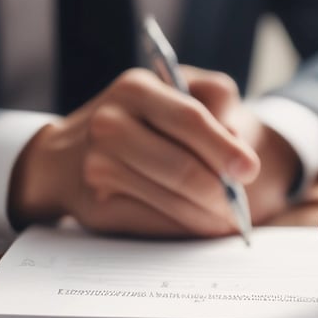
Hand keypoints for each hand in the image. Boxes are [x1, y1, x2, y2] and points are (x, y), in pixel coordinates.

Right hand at [8, 67, 298, 236]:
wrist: (66, 155)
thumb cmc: (142, 119)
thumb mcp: (177, 91)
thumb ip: (214, 101)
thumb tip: (235, 140)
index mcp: (135, 89)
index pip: (189, 120)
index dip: (224, 148)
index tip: (250, 170)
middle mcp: (110, 125)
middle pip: (182, 168)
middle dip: (222, 192)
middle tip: (243, 204)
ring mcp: (98, 168)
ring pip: (172, 200)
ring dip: (210, 216)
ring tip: (232, 218)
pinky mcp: (97, 208)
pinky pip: (156, 223)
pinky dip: (188, 228)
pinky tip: (205, 225)